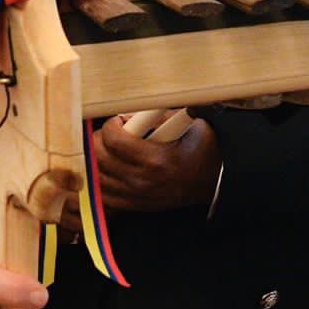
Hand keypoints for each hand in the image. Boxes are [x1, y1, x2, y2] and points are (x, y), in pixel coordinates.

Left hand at [57, 114, 219, 228]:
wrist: (213, 181)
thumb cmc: (201, 148)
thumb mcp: (187, 123)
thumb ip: (157, 113)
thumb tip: (131, 102)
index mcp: (156, 160)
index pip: (113, 140)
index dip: (111, 125)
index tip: (118, 120)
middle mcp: (143, 181)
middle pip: (99, 159)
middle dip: (98, 141)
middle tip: (109, 132)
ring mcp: (136, 197)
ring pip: (96, 178)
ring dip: (95, 161)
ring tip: (106, 149)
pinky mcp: (133, 206)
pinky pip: (102, 196)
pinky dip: (97, 182)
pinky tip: (104, 169)